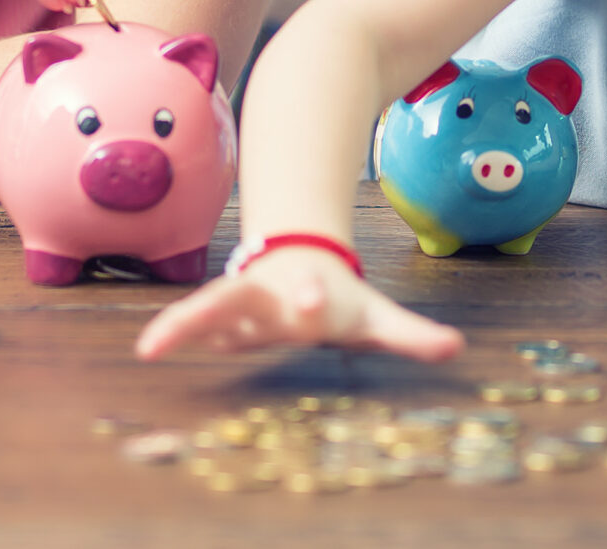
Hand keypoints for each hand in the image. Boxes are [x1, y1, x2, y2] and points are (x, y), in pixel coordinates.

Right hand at [132, 246, 464, 360]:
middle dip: (233, 313)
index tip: (313, 297)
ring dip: (187, 323)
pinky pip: (194, 323)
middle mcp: (270, 297)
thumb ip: (410, 334)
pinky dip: (175, 332)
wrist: (297, 257)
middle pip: (249, 297)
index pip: (311, 297)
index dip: (312, 298)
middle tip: (227, 327)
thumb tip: (456, 348)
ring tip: (155, 344)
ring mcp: (242, 305)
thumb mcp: (375, 315)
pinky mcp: (221, 316)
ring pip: (210, 307)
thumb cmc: (339, 297)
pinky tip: (150, 350)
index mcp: (309, 296)